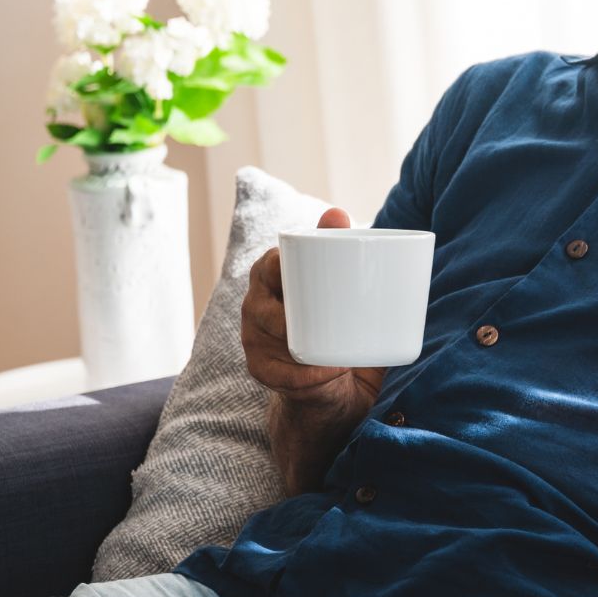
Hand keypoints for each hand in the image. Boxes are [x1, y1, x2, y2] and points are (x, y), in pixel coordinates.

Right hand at [241, 207, 385, 414]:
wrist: (335, 384)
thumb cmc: (336, 322)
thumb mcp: (342, 288)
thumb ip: (341, 248)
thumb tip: (337, 212)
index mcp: (273, 279)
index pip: (269, 266)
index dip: (281, 267)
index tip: (304, 275)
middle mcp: (257, 307)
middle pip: (261, 305)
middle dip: (285, 315)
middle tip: (327, 320)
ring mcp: (256, 340)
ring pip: (265, 339)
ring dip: (296, 346)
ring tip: (334, 354)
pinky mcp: (263, 371)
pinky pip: (276, 373)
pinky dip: (302, 376)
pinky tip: (324, 374)